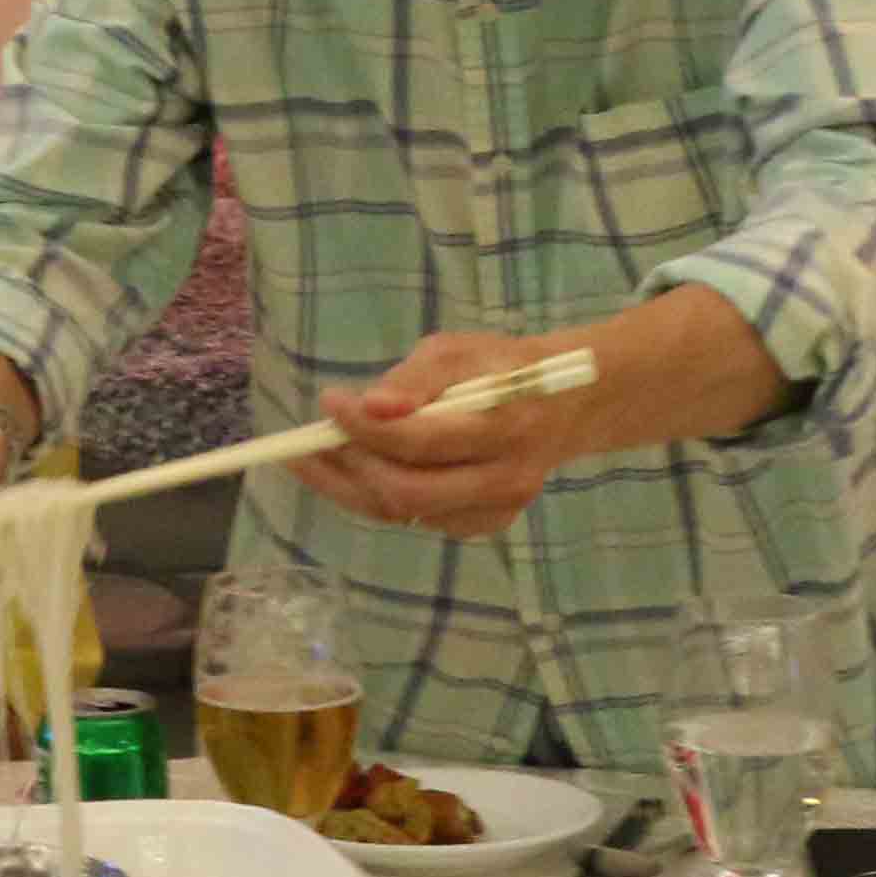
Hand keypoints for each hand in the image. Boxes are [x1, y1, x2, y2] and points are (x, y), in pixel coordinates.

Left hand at [288, 329, 596, 541]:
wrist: (564, 404)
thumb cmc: (500, 367)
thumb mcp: (459, 351)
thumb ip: (416, 377)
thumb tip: (370, 406)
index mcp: (503, 424)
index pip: (421, 440)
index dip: (365, 428)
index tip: (329, 402)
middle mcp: (505, 478)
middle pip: (410, 492)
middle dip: (350, 468)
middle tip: (310, 441)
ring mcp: (499, 509)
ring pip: (409, 514)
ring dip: (355, 485)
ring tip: (322, 455)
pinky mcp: (489, 525)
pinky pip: (422, 521)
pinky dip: (385, 497)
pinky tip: (366, 469)